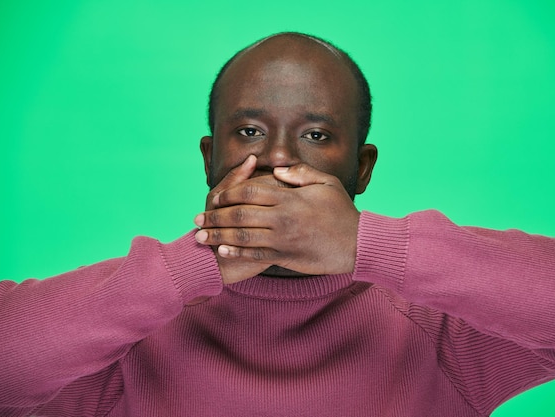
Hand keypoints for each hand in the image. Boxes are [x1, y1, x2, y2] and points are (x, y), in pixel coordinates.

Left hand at [194, 163, 359, 281]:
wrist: (356, 245)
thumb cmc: (342, 212)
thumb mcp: (326, 184)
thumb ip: (301, 173)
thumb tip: (277, 170)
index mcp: (288, 198)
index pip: (249, 191)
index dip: (228, 193)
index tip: (215, 197)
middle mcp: (281, 218)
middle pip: (238, 215)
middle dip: (214, 217)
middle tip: (197, 219)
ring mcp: (282, 240)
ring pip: (241, 237)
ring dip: (218, 237)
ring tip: (201, 237)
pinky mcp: (285, 257)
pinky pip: (254, 255)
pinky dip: (236, 253)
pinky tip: (222, 251)